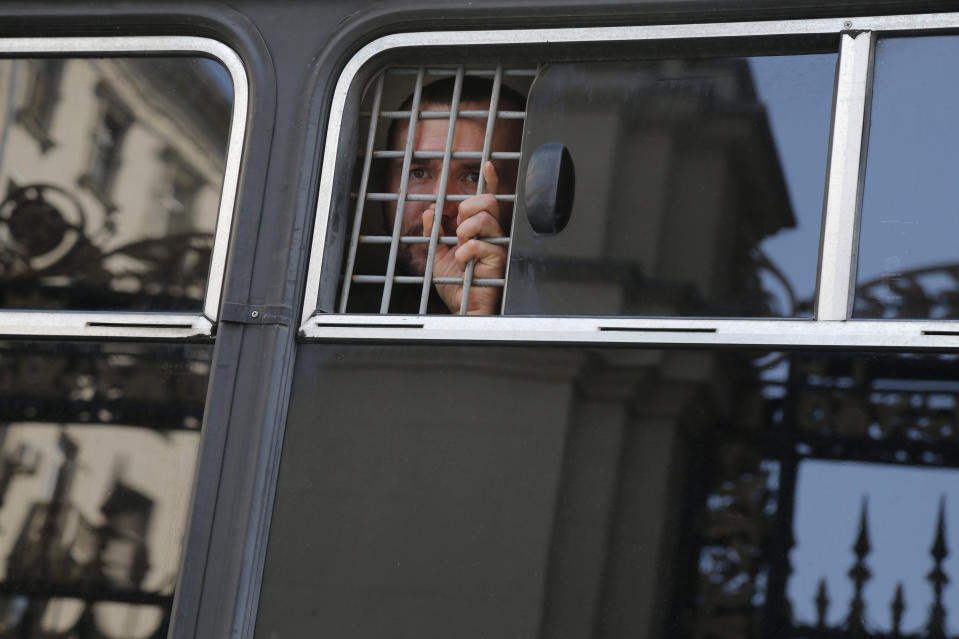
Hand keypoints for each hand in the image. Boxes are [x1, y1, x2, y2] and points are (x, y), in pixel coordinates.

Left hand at [422, 161, 506, 313]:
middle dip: (468, 207)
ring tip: (459, 245)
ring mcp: (497, 245)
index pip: (487, 199)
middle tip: (458, 226)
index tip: (487, 165)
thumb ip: (433, 231)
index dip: (490, 180)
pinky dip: (463, 253)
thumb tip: (430, 210)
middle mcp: (491, 234)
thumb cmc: (454, 283)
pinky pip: (479, 243)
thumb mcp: (436, 253)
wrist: (461, 307)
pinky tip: (462, 265)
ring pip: (486, 218)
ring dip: (465, 229)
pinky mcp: (498, 259)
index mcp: (478, 229)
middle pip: (488, 201)